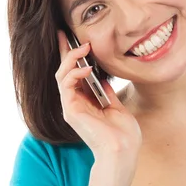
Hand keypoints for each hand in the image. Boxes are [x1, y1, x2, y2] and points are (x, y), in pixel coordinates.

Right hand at [55, 29, 142, 160]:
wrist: (123, 151)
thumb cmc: (124, 135)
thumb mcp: (118, 108)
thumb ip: (107, 93)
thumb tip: (103, 78)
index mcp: (87, 103)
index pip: (76, 75)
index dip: (73, 57)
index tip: (73, 38)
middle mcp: (75, 104)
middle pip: (64, 72)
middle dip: (66, 51)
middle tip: (66, 33)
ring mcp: (71, 107)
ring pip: (62, 75)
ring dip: (71, 58)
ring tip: (84, 48)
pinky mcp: (70, 110)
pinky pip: (65, 84)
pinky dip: (74, 72)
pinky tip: (87, 67)